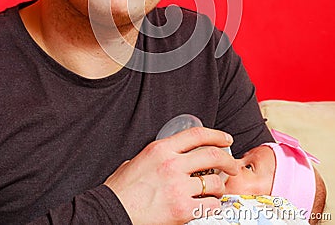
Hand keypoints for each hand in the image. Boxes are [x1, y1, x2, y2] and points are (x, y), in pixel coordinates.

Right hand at [104, 127, 237, 224]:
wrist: (112, 210)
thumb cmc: (122, 188)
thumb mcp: (137, 160)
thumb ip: (157, 155)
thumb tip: (170, 155)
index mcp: (161, 148)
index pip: (197, 134)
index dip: (216, 134)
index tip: (226, 139)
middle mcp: (172, 164)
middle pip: (212, 154)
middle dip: (228, 159)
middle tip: (233, 165)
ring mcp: (178, 186)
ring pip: (214, 181)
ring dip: (219, 187)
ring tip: (216, 190)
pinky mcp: (182, 208)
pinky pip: (209, 204)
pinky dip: (213, 205)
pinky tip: (208, 205)